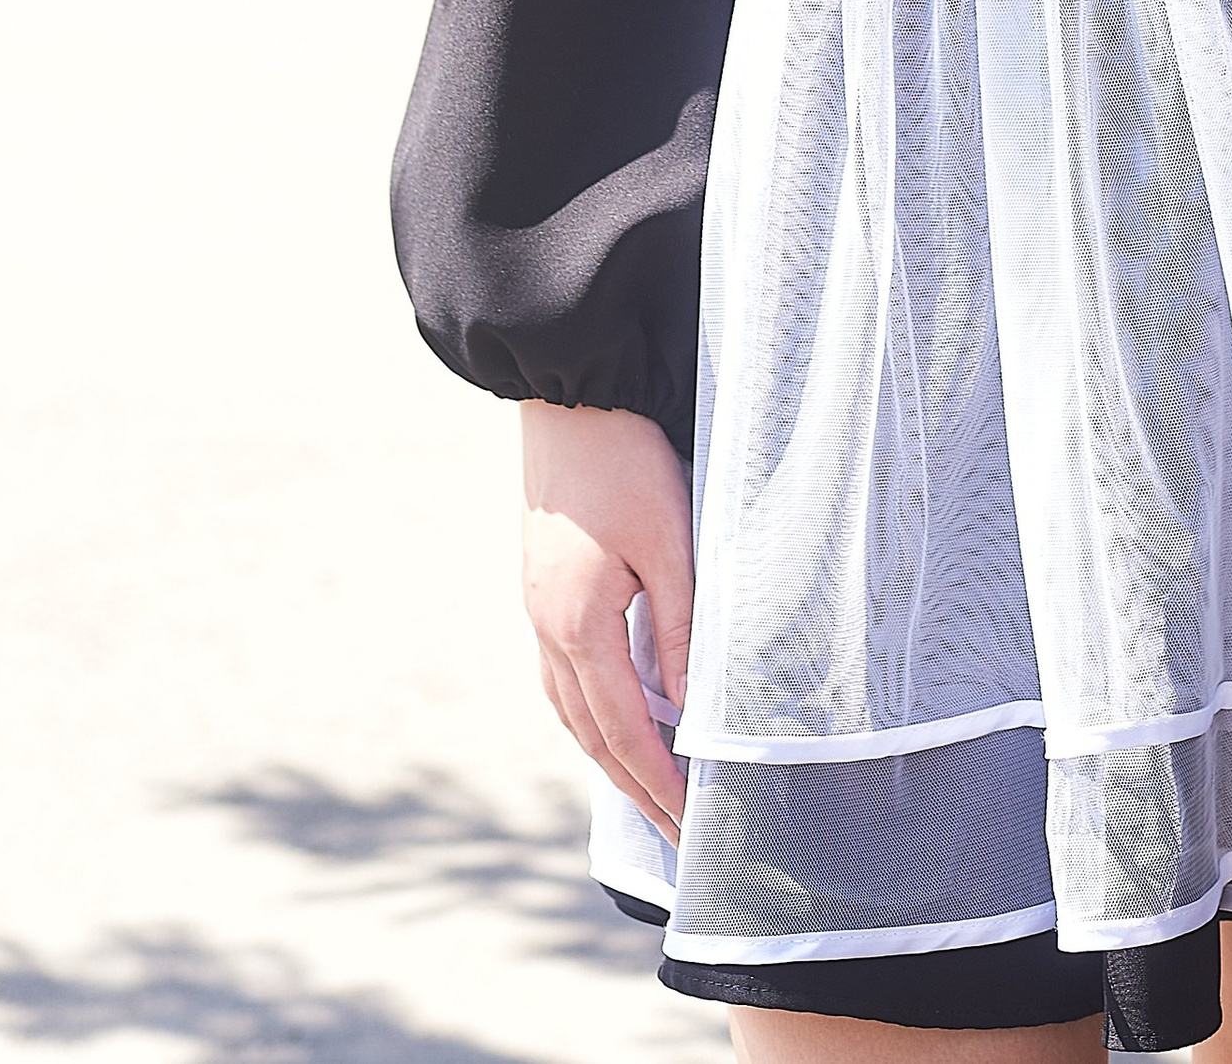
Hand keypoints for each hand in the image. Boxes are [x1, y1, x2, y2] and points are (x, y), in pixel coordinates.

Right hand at [521, 401, 695, 839]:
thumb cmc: (626, 462)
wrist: (569, 398)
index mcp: (578, 624)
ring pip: (570, 709)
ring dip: (609, 756)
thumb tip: (689, 709)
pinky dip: (590, 714)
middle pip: (590, 734)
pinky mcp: (541, 589)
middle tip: (678, 833)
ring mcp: (537, 609)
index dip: (660, 783)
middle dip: (635, 788)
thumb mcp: (671, 543)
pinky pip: (562, 676)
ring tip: (650, 793)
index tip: (694, 824)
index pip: (623, 730)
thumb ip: (680, 629)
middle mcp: (547, 628)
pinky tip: (614, 718)